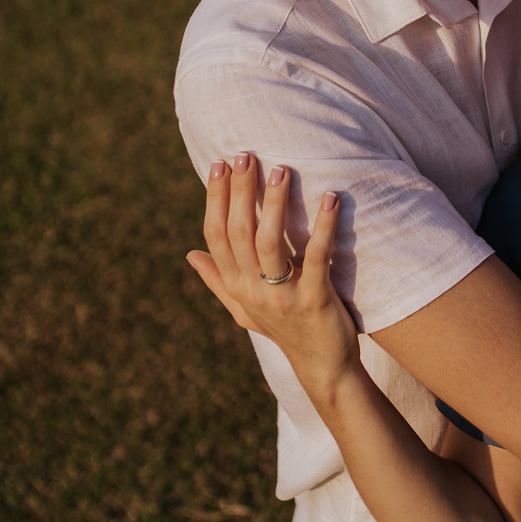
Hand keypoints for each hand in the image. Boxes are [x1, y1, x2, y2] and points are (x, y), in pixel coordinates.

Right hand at [186, 155, 358, 389]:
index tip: (219, 163)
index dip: (215, 198)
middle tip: (246, 154)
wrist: (321, 366)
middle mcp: (252, 291)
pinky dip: (322, 227)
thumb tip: (189, 254)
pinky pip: (316, 258)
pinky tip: (330, 200)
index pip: (216, 235)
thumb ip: (217, 280)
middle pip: (239, 233)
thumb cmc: (284, 331)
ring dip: (274, 204)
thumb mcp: (244, 309)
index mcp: (235, 286)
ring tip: (281, 169)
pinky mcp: (314, 300)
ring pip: (269, 243)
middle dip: (240, 191)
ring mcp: (282, 297)